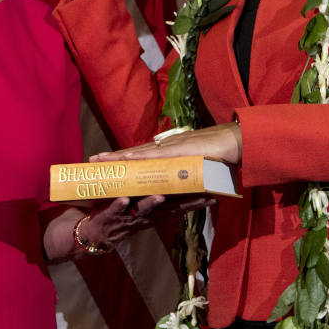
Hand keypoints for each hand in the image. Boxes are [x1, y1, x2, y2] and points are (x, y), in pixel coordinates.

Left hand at [79, 194, 215, 248]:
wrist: (93, 235)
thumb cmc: (119, 215)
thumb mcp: (141, 208)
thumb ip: (154, 196)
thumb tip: (170, 180)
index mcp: (154, 214)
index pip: (178, 208)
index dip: (195, 203)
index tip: (214, 196)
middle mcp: (145, 216)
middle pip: (168, 210)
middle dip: (185, 203)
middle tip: (201, 196)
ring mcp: (128, 217)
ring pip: (142, 210)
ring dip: (151, 203)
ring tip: (161, 195)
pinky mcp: (110, 216)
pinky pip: (116, 210)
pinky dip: (120, 205)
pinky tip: (124, 199)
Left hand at [91, 123, 242, 165]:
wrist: (236, 141)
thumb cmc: (221, 154)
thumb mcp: (201, 168)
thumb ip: (189, 175)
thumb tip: (182, 186)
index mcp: (172, 151)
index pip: (144, 155)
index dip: (125, 158)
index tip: (108, 161)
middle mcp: (168, 147)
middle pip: (136, 152)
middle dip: (114, 157)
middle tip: (92, 160)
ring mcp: (172, 148)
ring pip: (139, 153)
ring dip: (119, 157)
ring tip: (99, 160)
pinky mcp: (179, 151)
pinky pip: (155, 155)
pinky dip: (138, 157)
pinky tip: (124, 160)